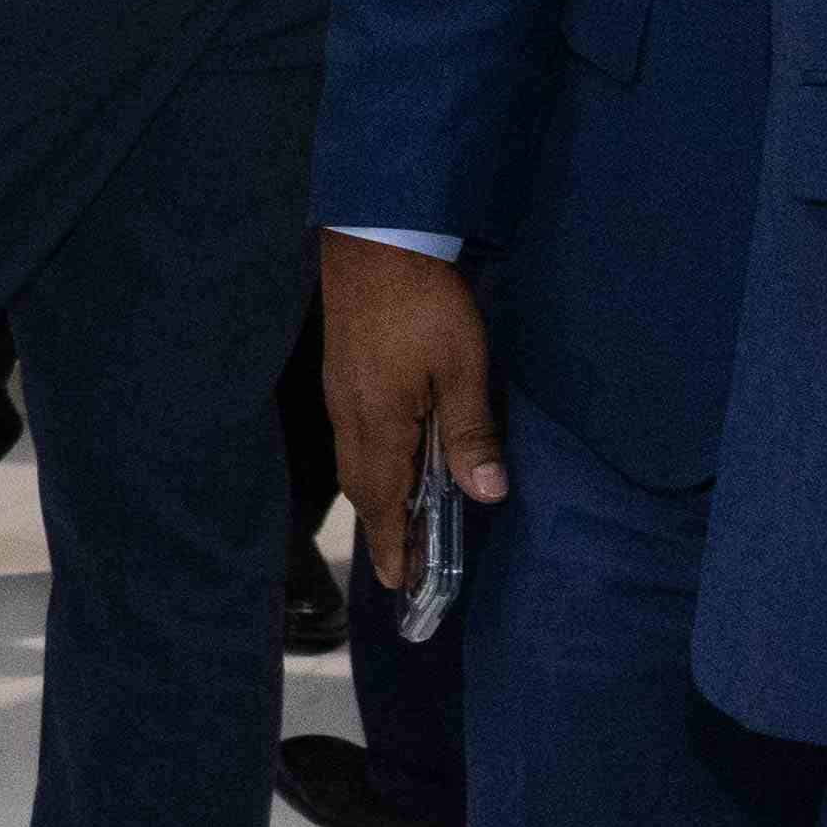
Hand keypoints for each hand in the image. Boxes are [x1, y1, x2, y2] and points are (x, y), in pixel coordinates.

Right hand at [321, 232, 505, 591]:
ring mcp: (341, 396)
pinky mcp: (342, 377)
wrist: (372, 244)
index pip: (384, 499)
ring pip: (353, 465)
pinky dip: (368, 470)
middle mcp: (351, 417)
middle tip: (402, 569)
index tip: (402, 583)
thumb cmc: (423, 305)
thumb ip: (470, 431)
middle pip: (361, 488)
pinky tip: (386, 465)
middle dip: (382, 531)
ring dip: (375, 502)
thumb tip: (485, 494)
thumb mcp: (462, 366)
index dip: (395, 543)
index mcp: (379, 422)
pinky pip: (352, 440)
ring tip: (396, 526)